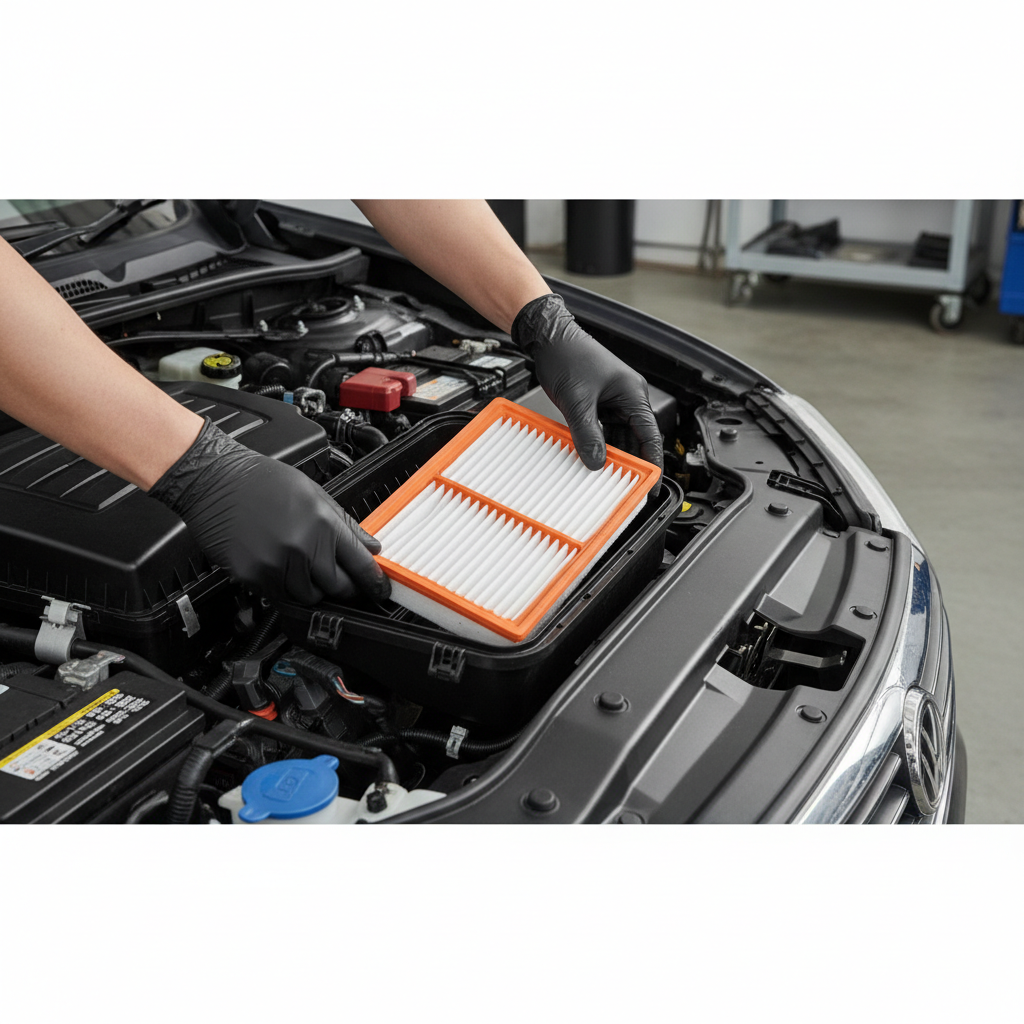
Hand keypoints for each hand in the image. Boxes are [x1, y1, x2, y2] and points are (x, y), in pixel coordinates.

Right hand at [148, 419, 390, 604]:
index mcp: (323, 523)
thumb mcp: (314, 493)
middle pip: (337, 588)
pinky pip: (278, 595)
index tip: (380, 591)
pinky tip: (278, 566)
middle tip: (339, 580)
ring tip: (301, 566)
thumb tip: (370, 546)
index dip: (375, 583)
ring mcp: (276, 564)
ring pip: (308, 596)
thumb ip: (345, 524)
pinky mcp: (253, 576)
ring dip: (311, 588)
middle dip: (343, 588)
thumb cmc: (261, 480)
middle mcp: (302, 546)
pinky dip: (283, 587)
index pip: (361, 566)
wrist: (214, 479)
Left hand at [512, 294, 662, 490]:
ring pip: (618, 437)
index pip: (650, 435)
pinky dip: (597, 444)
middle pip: (635, 439)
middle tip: (624, 487)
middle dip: (630, 463)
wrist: (547, 338)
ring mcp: (612, 401)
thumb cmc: (568, 355)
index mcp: (633, 393)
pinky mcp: (597, 403)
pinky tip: (589, 457)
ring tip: (604, 477)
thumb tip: (595, 462)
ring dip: (611, 454)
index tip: (651, 486)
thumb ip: (587, 434)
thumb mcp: (577, 400)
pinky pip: (602, 430)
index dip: (652, 463)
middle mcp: (627, 398)